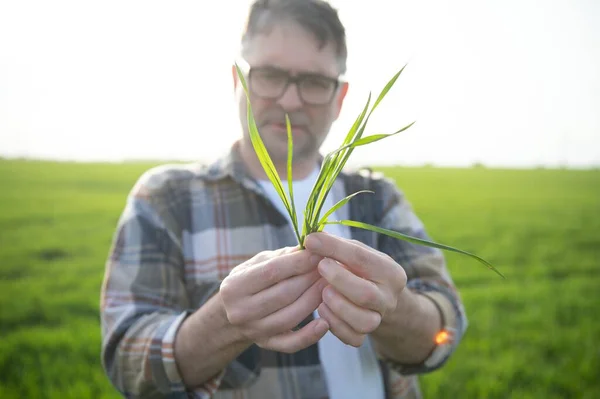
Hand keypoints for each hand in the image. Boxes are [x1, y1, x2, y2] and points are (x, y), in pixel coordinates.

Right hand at [219, 246, 328, 352]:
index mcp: (234, 287)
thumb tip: (310, 247)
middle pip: (284, 294)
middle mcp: (241, 311)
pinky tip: (325, 323)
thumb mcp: (257, 263)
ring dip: (314, 299)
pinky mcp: (267, 344)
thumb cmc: (250, 281)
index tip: (319, 253)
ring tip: (330, 285)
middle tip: (330, 268)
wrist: (232, 314)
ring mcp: (254, 331)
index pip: (271, 272)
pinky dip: (310, 336)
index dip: (298, 262)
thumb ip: (282, 256)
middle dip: (310, 279)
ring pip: (291, 317)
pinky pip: (291, 344)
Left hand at [304, 232, 407, 346]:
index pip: (362, 258)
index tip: (310, 241)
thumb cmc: (359, 269)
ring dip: (337, 306)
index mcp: (391, 272)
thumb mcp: (354, 253)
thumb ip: (335, 245)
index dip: (334, 248)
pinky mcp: (366, 336)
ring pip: (362, 321)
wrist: (375, 297)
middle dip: (338, 280)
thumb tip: (311, 238)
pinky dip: (334, 324)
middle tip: (320, 268)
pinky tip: (323, 309)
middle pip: (366, 294)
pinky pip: (352, 338)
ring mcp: (379, 319)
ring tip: (323, 292)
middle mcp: (389, 298)